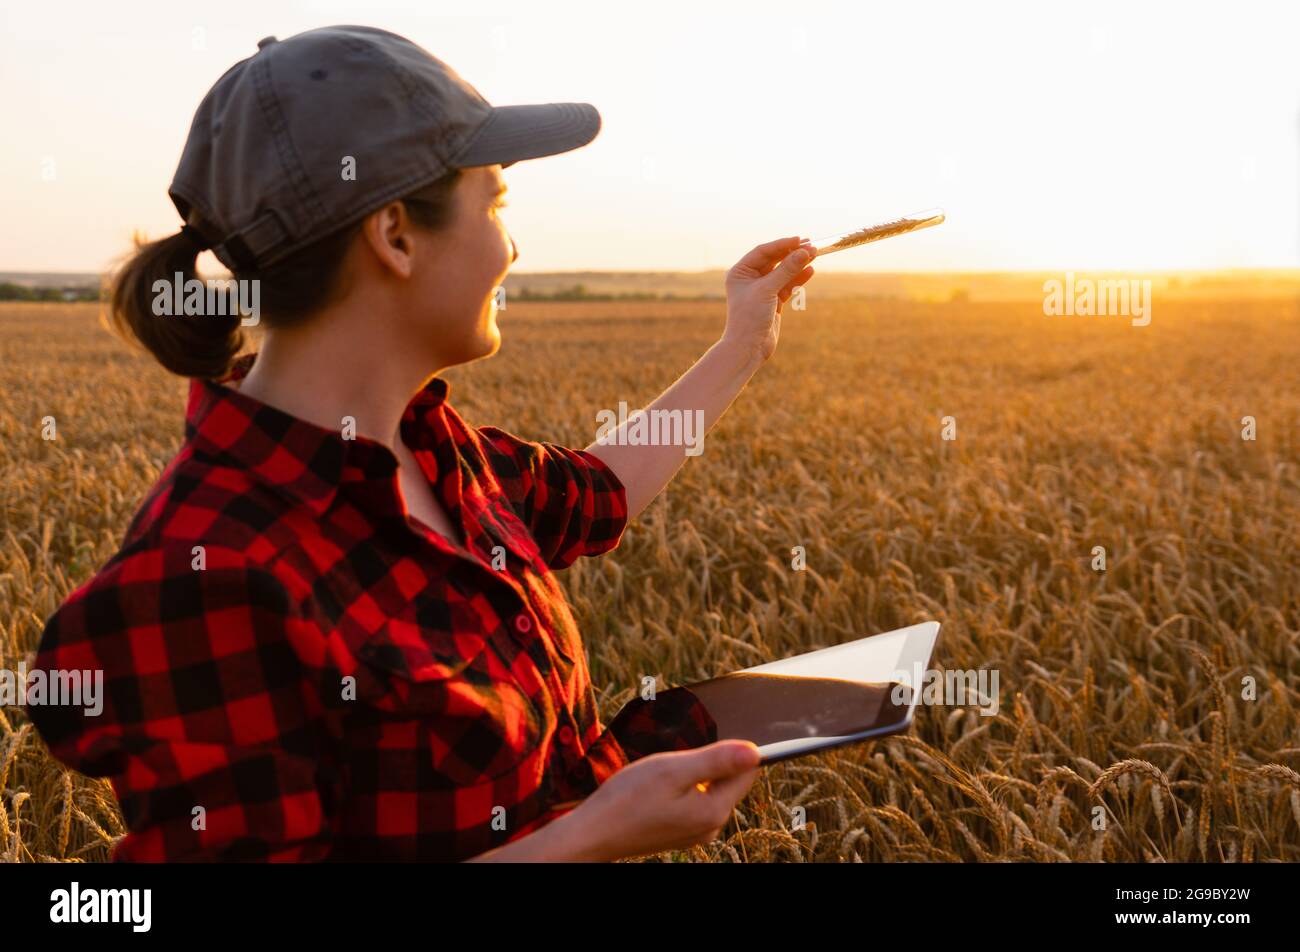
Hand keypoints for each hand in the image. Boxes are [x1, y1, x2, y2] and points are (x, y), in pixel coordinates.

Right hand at [562, 740, 762, 861]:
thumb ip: (716, 760)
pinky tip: (656, 787)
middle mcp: (710, 826)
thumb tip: (755, 752)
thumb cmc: (628, 799)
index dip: (731, 748)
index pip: (746, 771)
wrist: (592, 834)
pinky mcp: (678, 832)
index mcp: (714, 810)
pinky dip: (680, 786)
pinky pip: (692, 800)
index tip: (705, 739)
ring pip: (708, 788)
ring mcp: (694, 832)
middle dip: (708, 760)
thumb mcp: (673, 770)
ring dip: (692, 772)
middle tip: (675, 756)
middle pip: (728, 780)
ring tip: (661, 772)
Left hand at [722, 235, 815, 364]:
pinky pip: (787, 285)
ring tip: (815, 254)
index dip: (782, 244)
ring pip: (783, 273)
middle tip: (812, 245)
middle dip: (792, 253)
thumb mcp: (767, 290)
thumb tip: (805, 251)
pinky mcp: (773, 301)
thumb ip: (786, 270)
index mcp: (740, 272)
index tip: (799, 240)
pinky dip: (798, 279)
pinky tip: (810, 270)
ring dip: (798, 264)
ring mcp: (762, 290)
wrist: (748, 348)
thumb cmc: (749, 318)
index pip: (763, 252)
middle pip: (775, 260)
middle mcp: (750, 279)